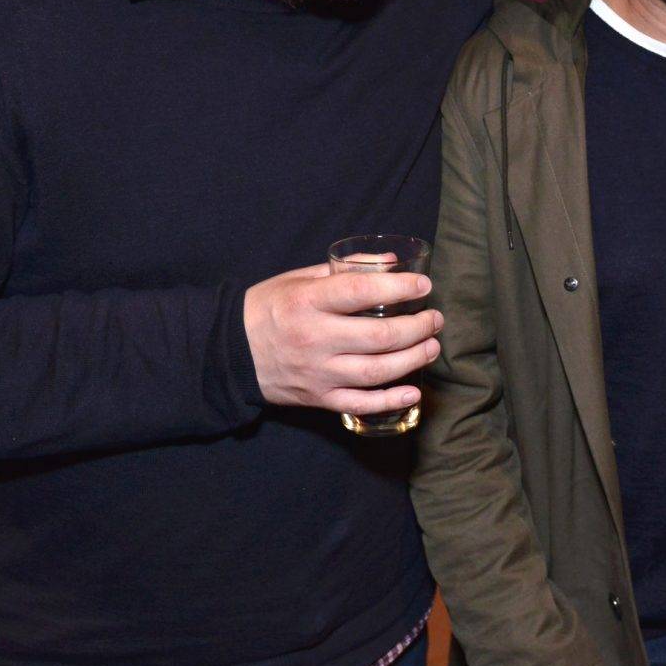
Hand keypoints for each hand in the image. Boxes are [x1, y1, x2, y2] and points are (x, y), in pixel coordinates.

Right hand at [242, 266, 442, 415]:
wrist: (231, 354)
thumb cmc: (268, 309)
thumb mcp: (298, 279)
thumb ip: (344, 270)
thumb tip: (390, 262)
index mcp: (308, 303)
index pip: (361, 293)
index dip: (399, 288)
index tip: (424, 286)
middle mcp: (315, 339)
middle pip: (379, 337)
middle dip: (417, 327)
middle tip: (435, 319)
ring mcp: (318, 373)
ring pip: (376, 372)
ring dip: (413, 359)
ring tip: (432, 346)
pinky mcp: (318, 398)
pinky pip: (360, 404)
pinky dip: (390, 400)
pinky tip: (412, 391)